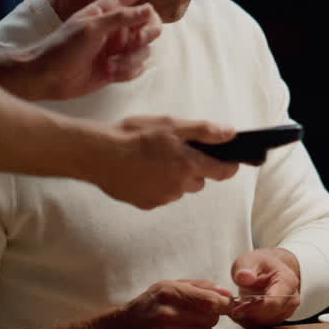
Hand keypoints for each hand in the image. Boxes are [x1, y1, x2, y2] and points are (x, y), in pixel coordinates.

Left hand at [21, 0, 179, 100]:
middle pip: (151, 22)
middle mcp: (118, 25)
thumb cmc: (63, 47)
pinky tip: (110, 74)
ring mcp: (119, 46)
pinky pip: (140, 67)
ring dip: (131, 59)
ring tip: (110, 64)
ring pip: (146, 49)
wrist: (48, 78)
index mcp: (108, 8)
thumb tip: (149, 9)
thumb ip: (121, 18)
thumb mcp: (90, 28)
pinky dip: (128, 72)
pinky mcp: (120, 66)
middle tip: (133, 42)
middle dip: (147, 35)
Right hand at [92, 116, 238, 209]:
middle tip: (176, 153)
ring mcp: (162, 197)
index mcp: (189, 165)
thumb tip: (230, 134)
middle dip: (194, 169)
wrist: (98, 154)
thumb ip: (204, 131)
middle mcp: (179, 186)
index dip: (228, 165)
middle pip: (200, 181)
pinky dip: (157, 186)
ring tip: (154, 161)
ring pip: (180, 189)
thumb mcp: (171, 125)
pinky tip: (142, 172)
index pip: (223, 172)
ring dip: (175, 178)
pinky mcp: (146, 204)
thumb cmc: (133, 135)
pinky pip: (161, 196)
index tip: (228, 161)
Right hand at [111, 279, 232, 328]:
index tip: (223, 305)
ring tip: (185, 326)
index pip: (212, 301)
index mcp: (171, 293)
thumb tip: (228, 293)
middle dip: (210, 316)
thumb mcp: (171, 285)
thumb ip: (201, 286)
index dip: (223, 303)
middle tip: (196, 315)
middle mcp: (168, 314)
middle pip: (211, 318)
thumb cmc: (152, 304)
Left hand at [228, 248, 301, 328]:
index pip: (273, 302)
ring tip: (232, 304)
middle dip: (246, 313)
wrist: (267, 270)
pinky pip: (259, 326)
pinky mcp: (277, 319)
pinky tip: (238, 309)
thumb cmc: (259, 264)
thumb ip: (245, 268)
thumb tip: (244, 277)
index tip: (235, 309)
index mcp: (288, 282)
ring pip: (262, 323)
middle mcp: (291, 299)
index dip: (253, 307)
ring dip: (244, 317)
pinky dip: (245, 320)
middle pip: (267, 316)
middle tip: (228, 305)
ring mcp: (286, 311)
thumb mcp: (248, 260)